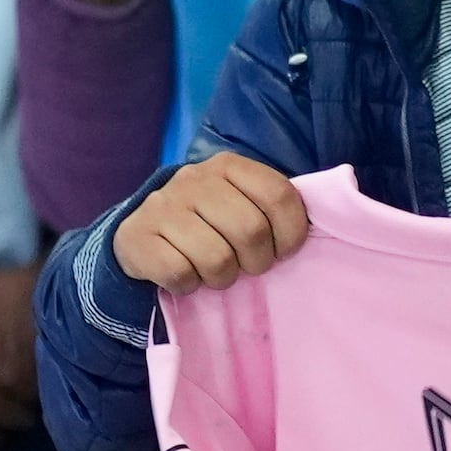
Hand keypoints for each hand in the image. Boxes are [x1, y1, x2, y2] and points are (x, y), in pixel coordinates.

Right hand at [108, 151, 309, 293]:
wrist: (140, 233)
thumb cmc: (206, 223)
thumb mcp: (239, 203)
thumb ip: (271, 206)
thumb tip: (312, 227)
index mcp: (227, 165)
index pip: (279, 196)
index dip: (290, 234)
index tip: (282, 251)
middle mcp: (194, 178)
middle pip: (251, 231)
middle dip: (256, 262)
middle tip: (245, 267)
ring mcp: (162, 206)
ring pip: (216, 258)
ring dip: (221, 279)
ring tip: (213, 272)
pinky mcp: (137, 236)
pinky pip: (180, 274)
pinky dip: (188, 285)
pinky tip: (185, 275)